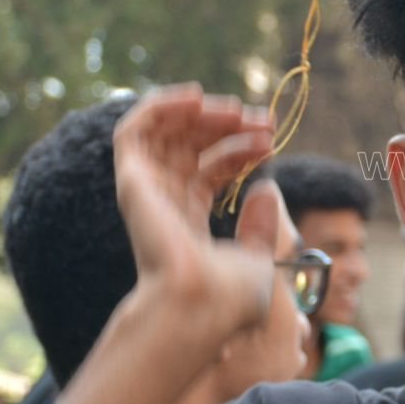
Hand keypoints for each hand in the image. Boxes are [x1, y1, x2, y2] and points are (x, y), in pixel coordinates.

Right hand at [113, 84, 280, 345]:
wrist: (201, 305)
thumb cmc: (230, 297)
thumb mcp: (260, 258)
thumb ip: (261, 227)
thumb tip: (265, 189)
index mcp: (187, 225)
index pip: (209, 171)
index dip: (239, 150)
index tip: (271, 141)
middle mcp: (163, 206)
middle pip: (190, 148)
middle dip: (228, 127)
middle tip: (264, 121)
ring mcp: (146, 193)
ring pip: (167, 134)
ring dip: (203, 114)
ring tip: (239, 110)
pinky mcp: (133, 182)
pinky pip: (134, 130)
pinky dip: (161, 106)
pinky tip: (197, 98)